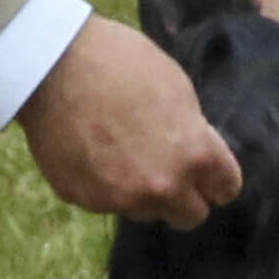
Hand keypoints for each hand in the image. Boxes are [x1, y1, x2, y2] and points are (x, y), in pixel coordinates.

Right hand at [17, 17, 239, 225]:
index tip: (208, 174)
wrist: (53, 65)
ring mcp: (119, 198)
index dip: (217, 178)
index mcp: (194, 155)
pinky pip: (104, 200)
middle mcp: (161, 187)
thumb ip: (190, 131)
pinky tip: (91, 151)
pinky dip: (103, 184)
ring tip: (122, 155)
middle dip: (185, 197)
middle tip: (168, 171)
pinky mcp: (82, 199)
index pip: (225, 188)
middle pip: (190, 216)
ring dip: (142, 193)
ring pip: (144, 210)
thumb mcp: (176, 88)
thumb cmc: (120, 62)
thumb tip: (191, 152)